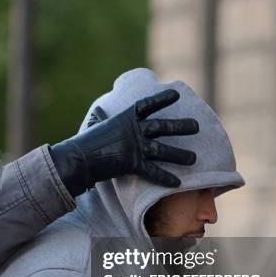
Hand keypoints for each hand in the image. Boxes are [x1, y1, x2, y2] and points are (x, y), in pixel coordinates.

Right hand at [50, 89, 198, 195]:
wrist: (78, 158)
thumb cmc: (85, 142)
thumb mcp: (95, 126)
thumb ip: (101, 119)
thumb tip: (97, 112)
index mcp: (125, 118)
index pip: (147, 105)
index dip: (161, 99)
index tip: (176, 94)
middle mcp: (134, 131)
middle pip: (162, 126)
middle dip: (180, 126)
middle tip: (197, 126)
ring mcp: (134, 147)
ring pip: (162, 150)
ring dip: (179, 154)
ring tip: (194, 158)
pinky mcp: (132, 163)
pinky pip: (152, 171)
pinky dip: (165, 177)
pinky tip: (177, 183)